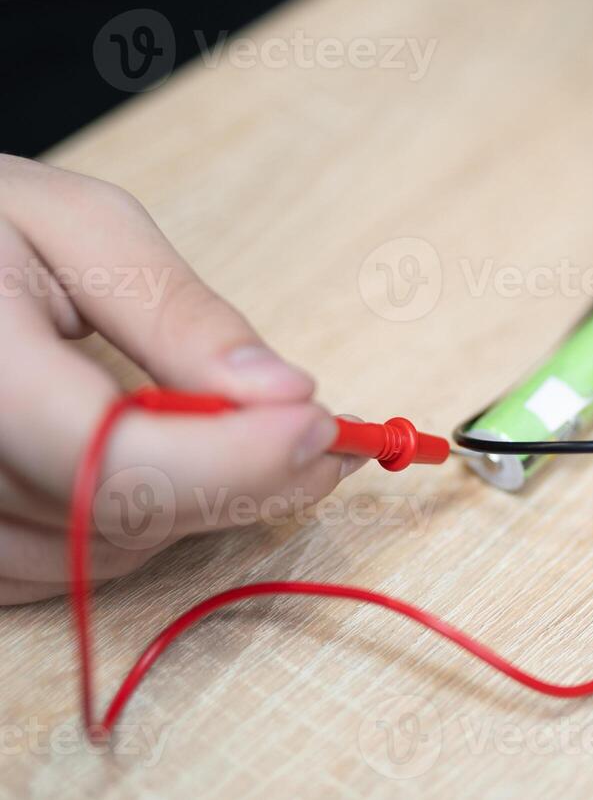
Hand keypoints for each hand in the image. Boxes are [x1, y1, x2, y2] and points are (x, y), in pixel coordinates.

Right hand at [0, 157, 356, 603]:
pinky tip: (158, 461)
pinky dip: (133, 525)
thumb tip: (283, 394)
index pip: (109, 458)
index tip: (322, 424)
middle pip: (117, 516)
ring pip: (100, 556)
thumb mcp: (79, 227)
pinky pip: (61, 572)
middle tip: (324, 434)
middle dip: (240, 477)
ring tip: (226, 426)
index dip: (231, 458)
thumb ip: (179, 314)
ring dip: (191, 502)